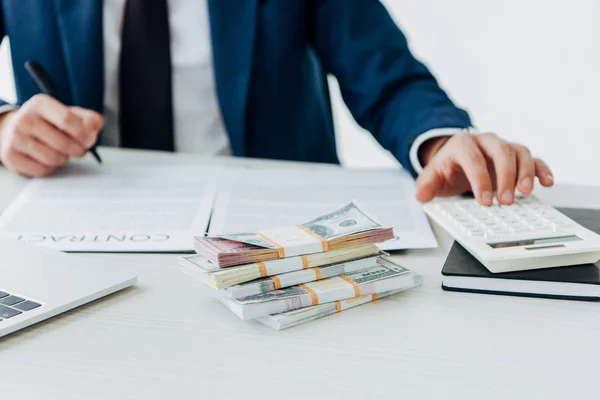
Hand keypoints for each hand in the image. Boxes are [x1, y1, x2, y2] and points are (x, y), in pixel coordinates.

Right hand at [0, 94, 102, 176]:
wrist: (16, 129)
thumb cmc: (50, 123)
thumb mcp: (72, 114)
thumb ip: (90, 121)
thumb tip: (91, 136)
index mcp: (41, 104)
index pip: (67, 120)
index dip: (83, 134)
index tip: (89, 141)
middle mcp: (25, 118)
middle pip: (63, 143)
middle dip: (78, 150)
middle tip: (79, 149)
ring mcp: (15, 137)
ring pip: (53, 158)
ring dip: (64, 159)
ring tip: (61, 152)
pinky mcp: (10, 155)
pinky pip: (42, 170)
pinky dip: (51, 168)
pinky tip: (47, 159)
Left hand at [415, 132, 553, 205]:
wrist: (456, 158)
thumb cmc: (448, 167)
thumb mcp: (432, 175)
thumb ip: (426, 185)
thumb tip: (421, 195)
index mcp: (463, 144)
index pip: (474, 160)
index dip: (480, 180)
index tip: (485, 201)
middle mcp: (486, 141)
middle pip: (501, 152)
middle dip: (506, 176)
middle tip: (507, 200)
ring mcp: (503, 147)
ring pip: (520, 152)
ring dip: (526, 172)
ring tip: (526, 193)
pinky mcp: (516, 156)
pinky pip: (534, 158)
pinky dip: (542, 169)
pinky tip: (547, 183)